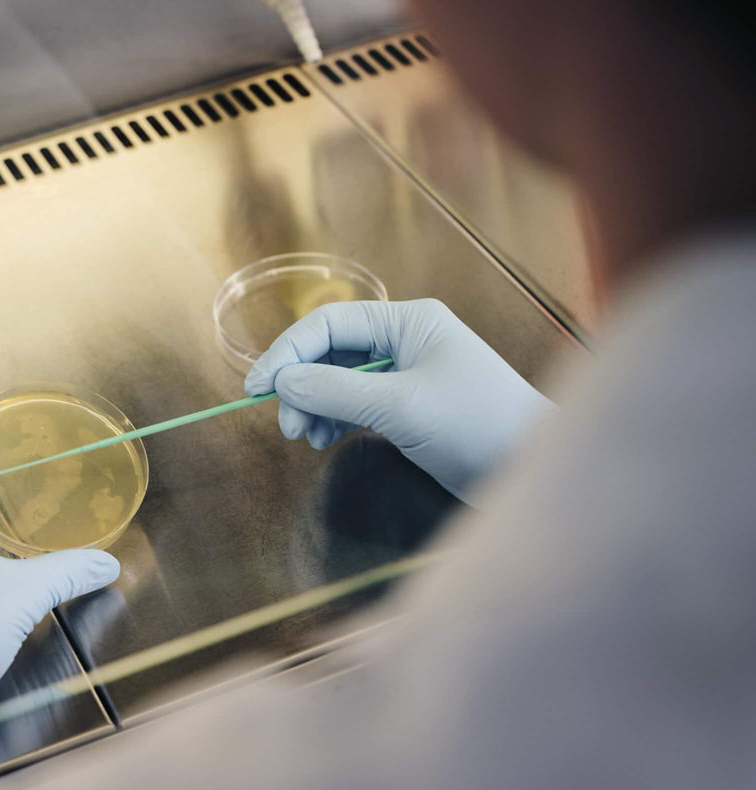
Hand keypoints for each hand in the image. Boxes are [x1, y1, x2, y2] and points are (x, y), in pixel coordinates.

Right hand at [245, 299, 554, 502]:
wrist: (533, 468)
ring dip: (315, 406)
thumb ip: (336, 390)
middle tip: (288, 427)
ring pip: (339, 380)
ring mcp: (407, 375)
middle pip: (330, 353)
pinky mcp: (409, 408)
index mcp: (407, 321)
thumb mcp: (400, 405)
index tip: (256, 389)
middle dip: (301, 386)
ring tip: (306, 439)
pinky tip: (326, 441)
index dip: (287, 353)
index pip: (329, 324)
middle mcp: (404, 340)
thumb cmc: (475, 424)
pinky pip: (355, 404)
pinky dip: (335, 420)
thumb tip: (283, 381)